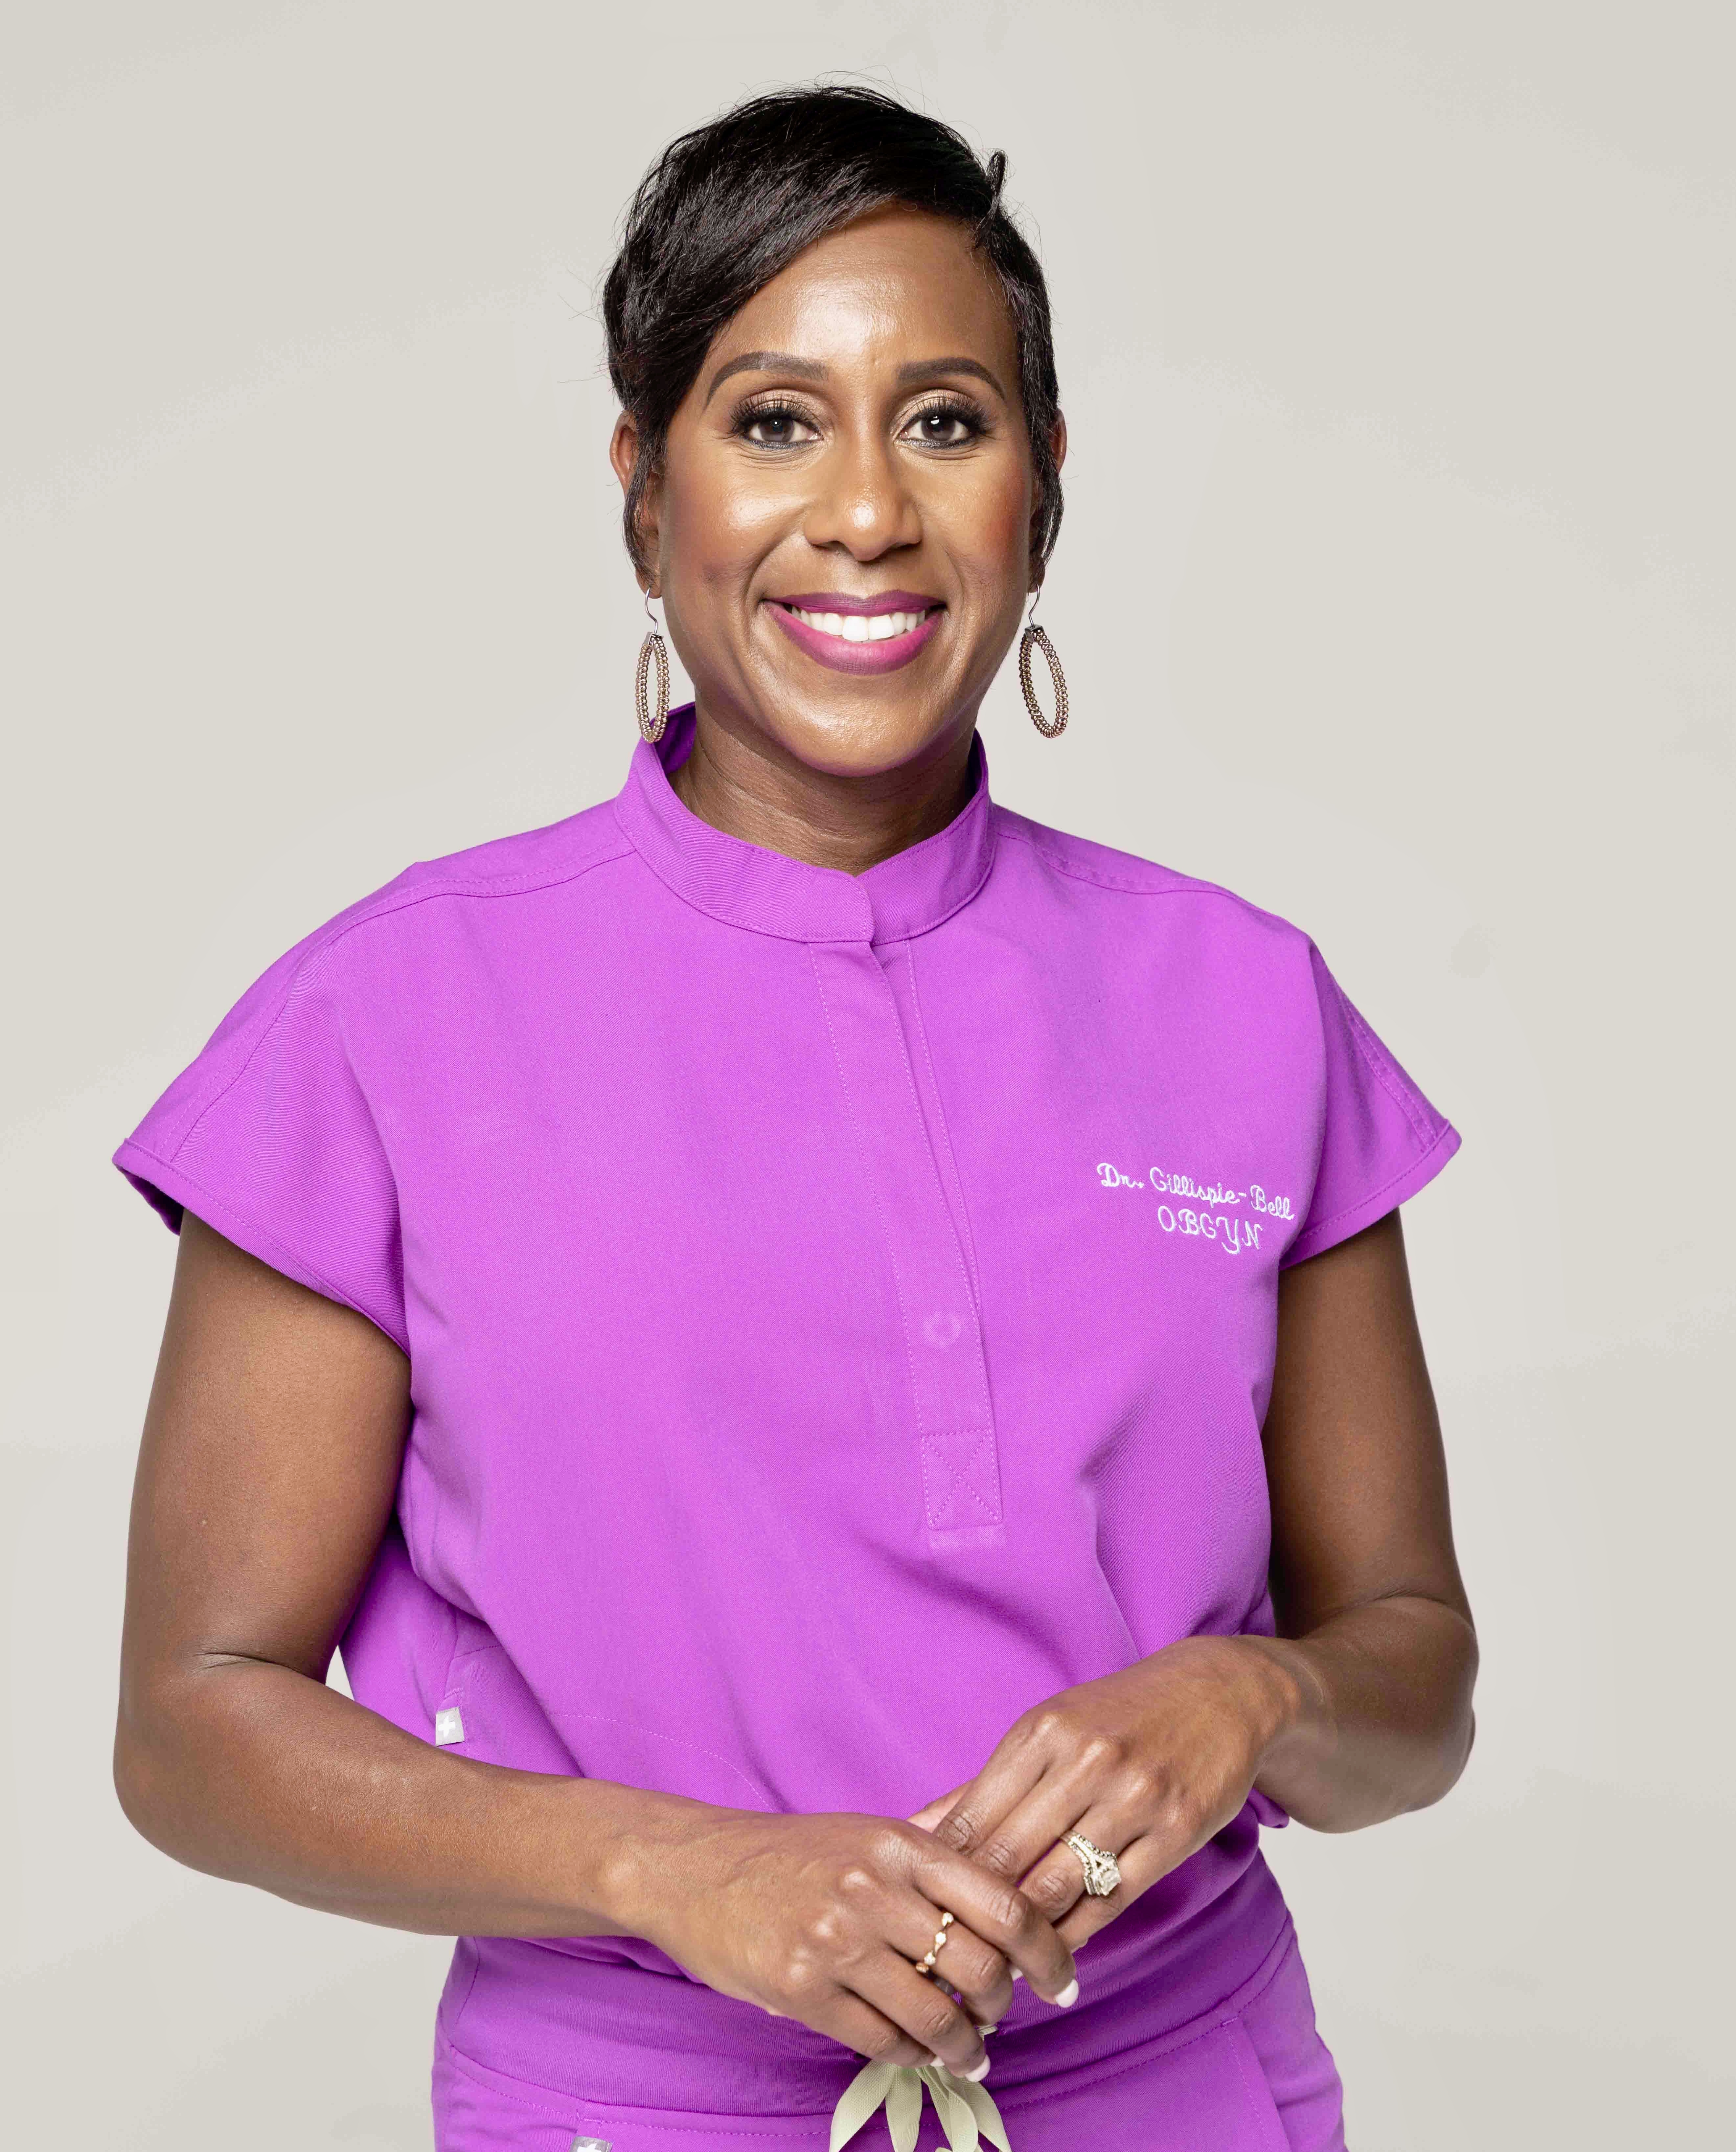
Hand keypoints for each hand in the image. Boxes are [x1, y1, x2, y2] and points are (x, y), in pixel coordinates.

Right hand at [618, 1796, 1079, 2074]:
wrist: (697, 1869)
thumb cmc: (794, 1855)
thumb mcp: (869, 1834)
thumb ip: (936, 1858)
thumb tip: (1014, 1891)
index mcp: (901, 1845)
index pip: (1003, 1903)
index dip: (1047, 1951)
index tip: (1062, 1982)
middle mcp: (873, 1889)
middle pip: (977, 1965)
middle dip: (1002, 2005)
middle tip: (1002, 2018)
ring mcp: (835, 1940)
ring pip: (933, 2015)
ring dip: (963, 2046)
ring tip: (970, 2053)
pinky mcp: (800, 1988)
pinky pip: (881, 2040)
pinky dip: (912, 2056)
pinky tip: (918, 2053)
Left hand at [908, 1637, 1302, 1955]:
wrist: (1216, 1694)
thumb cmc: (1118, 1717)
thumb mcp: (1048, 1732)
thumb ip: (986, 1786)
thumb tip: (915, 1829)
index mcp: (1042, 1731)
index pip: (973, 1818)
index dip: (939, 1875)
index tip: (920, 1914)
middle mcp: (1085, 1760)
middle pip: (1008, 1857)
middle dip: (971, 1915)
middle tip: (947, 1958)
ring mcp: (1134, 1796)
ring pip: (1057, 1887)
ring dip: (1020, 1938)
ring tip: (994, 1970)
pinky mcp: (1176, 1830)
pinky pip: (1111, 1900)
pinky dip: (1075, 1937)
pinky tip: (1052, 1960)